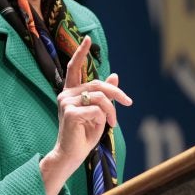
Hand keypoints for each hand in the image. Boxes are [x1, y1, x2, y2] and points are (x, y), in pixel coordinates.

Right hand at [57, 35, 132, 159]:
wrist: (72, 155)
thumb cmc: (84, 134)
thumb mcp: (99, 112)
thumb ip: (104, 94)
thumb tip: (114, 74)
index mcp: (71, 92)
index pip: (74, 68)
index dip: (81, 53)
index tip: (87, 38)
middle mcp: (66, 94)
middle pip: (98, 84)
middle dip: (116, 92)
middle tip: (128, 102)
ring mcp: (66, 102)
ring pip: (100, 97)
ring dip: (112, 111)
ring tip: (112, 124)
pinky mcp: (69, 112)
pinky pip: (97, 110)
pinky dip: (103, 119)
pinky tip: (97, 129)